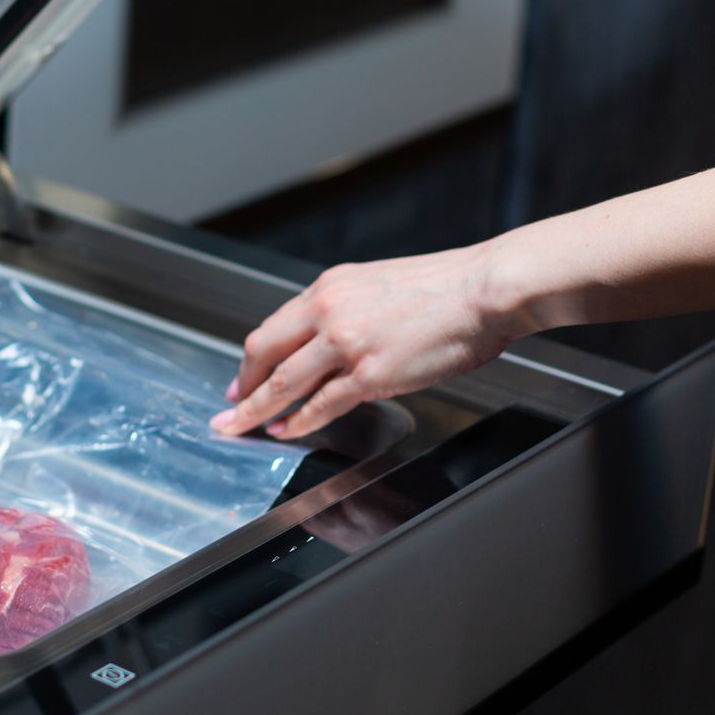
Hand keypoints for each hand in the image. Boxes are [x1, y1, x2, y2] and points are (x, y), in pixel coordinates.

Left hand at [210, 244, 529, 439]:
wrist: (483, 290)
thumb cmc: (444, 288)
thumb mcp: (377, 284)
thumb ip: (347, 308)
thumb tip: (329, 337)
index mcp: (330, 287)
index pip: (275, 325)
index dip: (255, 357)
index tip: (245, 374)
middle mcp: (329, 311)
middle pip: (264, 351)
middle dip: (243, 384)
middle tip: (230, 405)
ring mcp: (346, 344)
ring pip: (284, 382)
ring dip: (256, 409)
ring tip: (239, 427)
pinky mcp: (370, 374)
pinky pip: (320, 405)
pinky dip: (297, 422)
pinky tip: (285, 431)